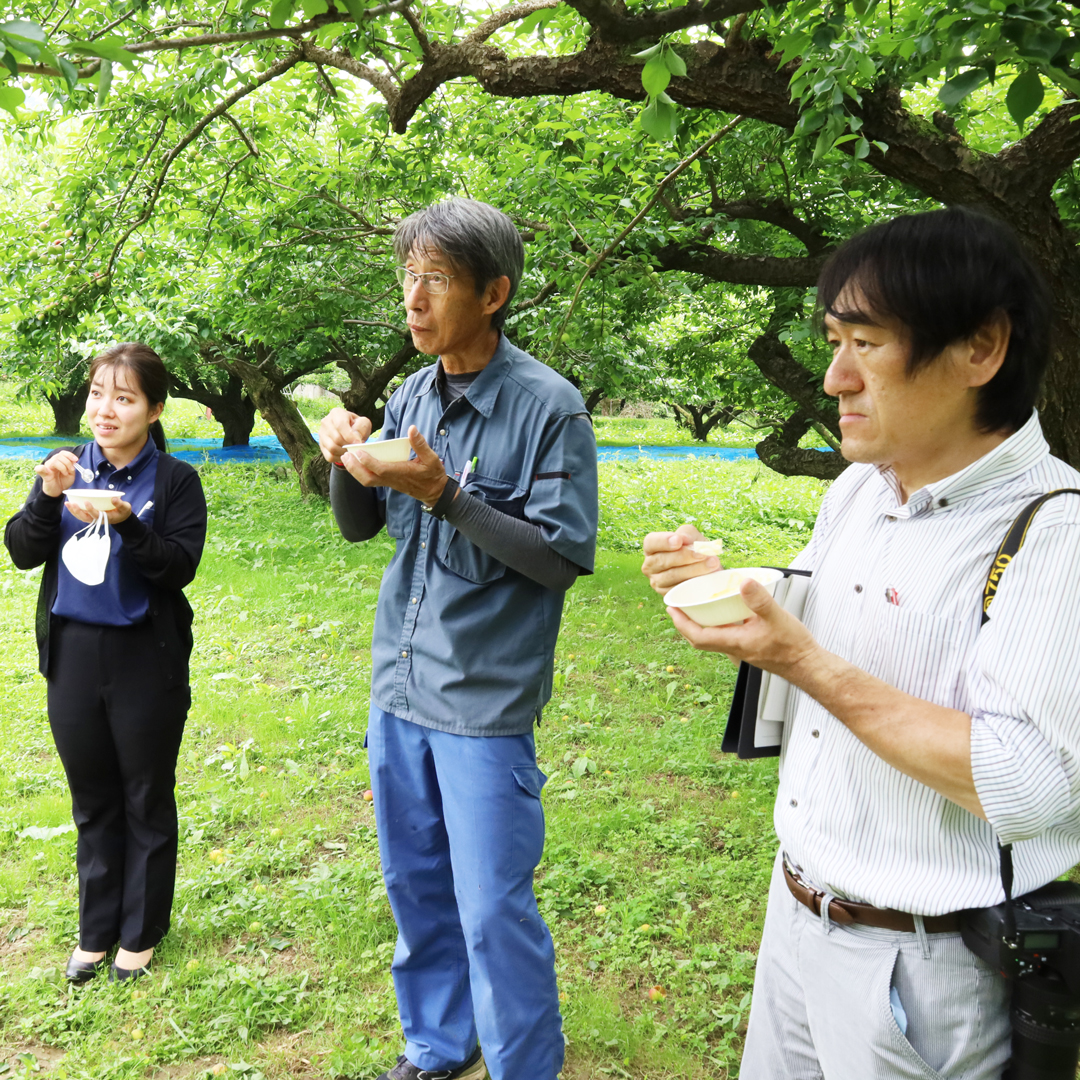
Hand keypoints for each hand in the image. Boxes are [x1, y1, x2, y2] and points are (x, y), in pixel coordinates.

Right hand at [34, 451, 79, 497]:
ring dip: (63, 467)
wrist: (57, 491)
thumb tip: (73, 461)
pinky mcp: (43, 474)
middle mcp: (52, 462)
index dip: (70, 455)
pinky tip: (48, 471)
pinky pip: (40, 469)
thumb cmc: (63, 481)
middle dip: (68, 462)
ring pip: (55, 460)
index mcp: (58, 461)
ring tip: (66, 473)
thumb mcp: (71, 474)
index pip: (63, 453)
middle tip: (71, 470)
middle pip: (60, 456)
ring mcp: (47, 468)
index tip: (76, 460)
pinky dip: (41, 468)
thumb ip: (72, 467)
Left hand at [65, 497, 130, 524]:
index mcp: (106, 518)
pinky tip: (69, 504)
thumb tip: (113, 498)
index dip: (91, 510)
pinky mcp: (90, 516)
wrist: (121, 517)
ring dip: (74, 511)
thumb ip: (120, 504)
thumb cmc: (123, 512)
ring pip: (81, 517)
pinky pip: (81, 515)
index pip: (96, 515)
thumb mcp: (125, 508)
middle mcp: (98, 520)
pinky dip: (74, 510)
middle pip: (85, 518)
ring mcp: (93, 518)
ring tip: (67, 503)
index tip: (86, 502)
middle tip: (72, 504)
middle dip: (78, 511)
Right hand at [319, 408, 371, 463]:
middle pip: (336, 438)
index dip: (350, 436)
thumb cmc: (357, 426)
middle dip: (349, 445)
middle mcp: (326, 422)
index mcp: (336, 413)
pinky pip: (329, 456)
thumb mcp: (363, 423)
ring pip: (332, 448)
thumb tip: (356, 440)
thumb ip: (361, 428)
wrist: (350, 432)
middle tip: (357, 448)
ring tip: (352, 451)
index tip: (359, 443)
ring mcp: (322, 434)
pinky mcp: (321, 446)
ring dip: (345, 452)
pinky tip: (346, 454)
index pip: (340, 425)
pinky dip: (339, 458)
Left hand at [341, 425, 449, 505]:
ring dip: (354, 471)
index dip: (368, 461)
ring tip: (346, 458)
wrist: (434, 492)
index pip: (381, 469)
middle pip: (368, 478)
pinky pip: (370, 480)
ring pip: (367, 481)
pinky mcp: (387, 483)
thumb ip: (420, 444)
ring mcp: (389, 483)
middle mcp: (392, 479)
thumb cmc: (433, 474)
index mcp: (402, 473)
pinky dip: (360, 473)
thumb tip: (412, 429)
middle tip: (345, 455)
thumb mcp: (432, 458)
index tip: (358, 451)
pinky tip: (355, 463)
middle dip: (354, 468)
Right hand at [641, 523, 719, 595]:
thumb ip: (687, 534)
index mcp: (652, 548)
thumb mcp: (692, 537)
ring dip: (693, 570)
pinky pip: (679, 590)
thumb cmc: (694, 550)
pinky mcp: (667, 595)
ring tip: (712, 564)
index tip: (679, 540)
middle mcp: (650, 566)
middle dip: (684, 556)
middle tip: (702, 554)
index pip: (651, 542)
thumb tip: (683, 538)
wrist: (705, 570)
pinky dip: (694, 583)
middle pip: (662, 560)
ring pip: (672, 576)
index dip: (663, 541)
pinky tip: (707, 577)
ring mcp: (657, 582)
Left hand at [668, 577, 818, 680]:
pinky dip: (719, 624)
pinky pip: (726, 635)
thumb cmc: (794, 647)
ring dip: (701, 624)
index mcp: (735, 642)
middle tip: (677, 607)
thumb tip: (744, 583)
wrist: (808, 665)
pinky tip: (726, 611)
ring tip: (695, 607)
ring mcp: (741, 648)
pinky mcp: (750, 646)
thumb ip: (760, 601)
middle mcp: (735, 648)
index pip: (698, 636)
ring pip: (713, 637)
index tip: (672, 610)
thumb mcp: (777, 618)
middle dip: (685, 624)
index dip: (681, 624)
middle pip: (700, 638)